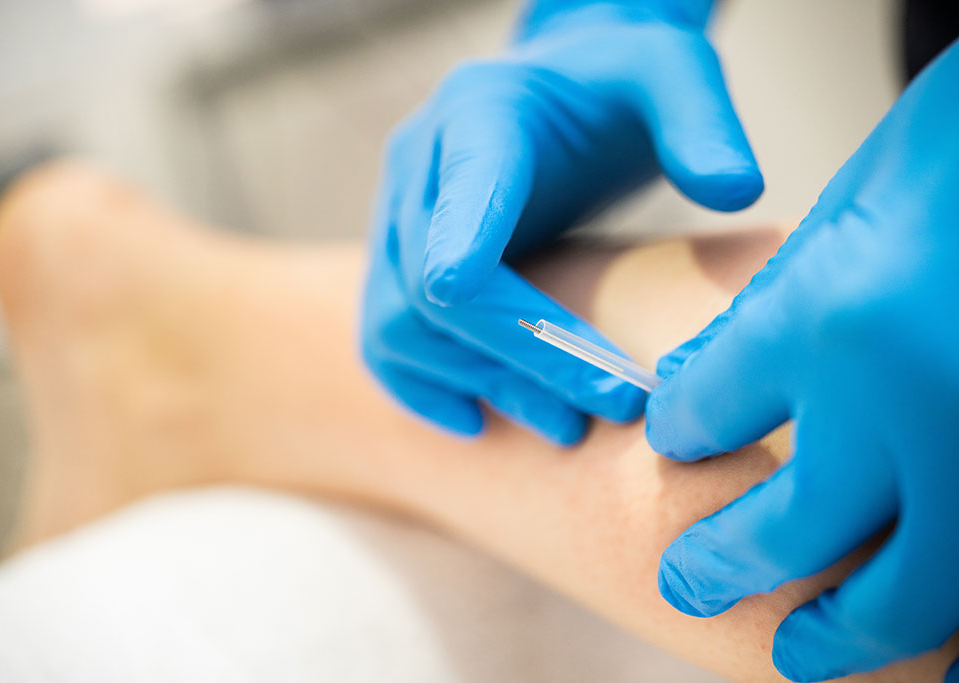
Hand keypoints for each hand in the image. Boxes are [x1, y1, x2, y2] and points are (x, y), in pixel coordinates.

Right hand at [361, 1, 761, 442]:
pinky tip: (479, 420)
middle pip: (432, 286)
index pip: (459, 202)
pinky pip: (384, 339)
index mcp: (477, 116)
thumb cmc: (616, 85)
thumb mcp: (671, 74)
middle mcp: (419, 167)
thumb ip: (701, 122)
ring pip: (400, 327)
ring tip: (566, 427)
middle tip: (615, 404)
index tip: (560, 351)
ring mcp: (395, 218)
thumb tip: (736, 191)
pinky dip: (423, 388)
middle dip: (524, 355)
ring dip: (480, 384)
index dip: (482, 274)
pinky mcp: (395, 262)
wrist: (562, 92)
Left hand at [646, 41, 958, 681]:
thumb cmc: (948, 156)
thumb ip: (762, 318)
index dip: (681, 431)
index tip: (677, 439)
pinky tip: (928, 652)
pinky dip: (952, 626)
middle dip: (724, 566)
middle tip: (685, 584)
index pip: (704, 414)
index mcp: (831, 324)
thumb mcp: (838, 217)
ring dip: (844, 635)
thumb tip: (688, 390)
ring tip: (795, 654)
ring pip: (910, 594)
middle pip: (788, 531)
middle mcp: (907, 406)